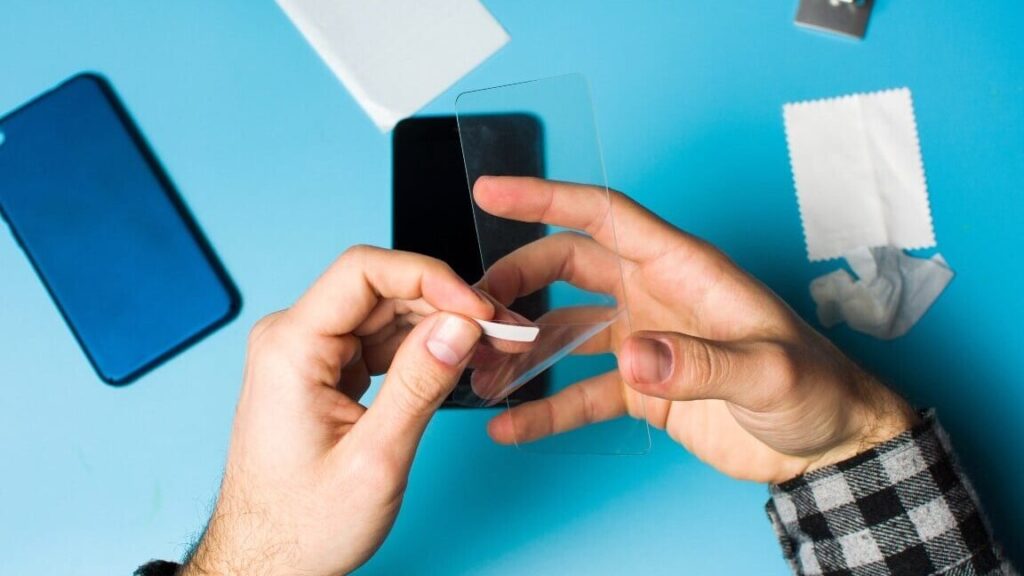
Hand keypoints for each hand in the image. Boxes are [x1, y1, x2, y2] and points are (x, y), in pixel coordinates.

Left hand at [182, 246, 491, 575]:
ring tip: (490, 346)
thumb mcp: (374, 459)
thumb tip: (460, 326)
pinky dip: (422, 347)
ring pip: (385, 313)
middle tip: (501, 330)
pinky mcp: (323, 370)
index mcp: (290, 347)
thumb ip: (420, 385)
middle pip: (380, 289)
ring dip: (440, 325)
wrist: (266, 561)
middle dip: (446, 304)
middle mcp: (293, 339)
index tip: (477, 307)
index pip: (364, 271)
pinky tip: (457, 360)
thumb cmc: (302, 524)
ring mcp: (307, 354)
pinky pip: (379, 340)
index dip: (429, 277)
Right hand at [475, 177, 917, 483]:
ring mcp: (647, 341)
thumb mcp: (769, 372)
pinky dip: (548, 407)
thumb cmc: (817, 389)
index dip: (545, 198)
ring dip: (524, 347)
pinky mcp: (645, 388)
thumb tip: (633, 355)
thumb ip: (701, 362)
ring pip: (566, 329)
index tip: (492, 191)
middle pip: (568, 267)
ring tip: (483, 374)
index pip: (604, 216)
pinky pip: (583, 390)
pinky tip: (515, 424)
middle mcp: (656, 295)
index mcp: (684, 269)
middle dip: (517, 280)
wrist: (831, 445)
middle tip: (475, 308)